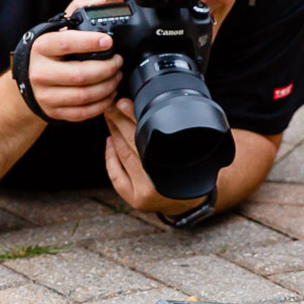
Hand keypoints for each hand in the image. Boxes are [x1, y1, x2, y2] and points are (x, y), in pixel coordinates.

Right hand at [27, 0, 121, 122]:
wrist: (26, 80)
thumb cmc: (48, 52)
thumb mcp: (56, 28)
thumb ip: (78, 9)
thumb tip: (100, 3)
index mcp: (41, 47)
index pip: (66, 43)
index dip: (90, 42)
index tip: (109, 41)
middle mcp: (39, 72)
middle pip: (79, 74)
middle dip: (106, 69)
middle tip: (118, 62)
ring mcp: (45, 95)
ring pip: (83, 95)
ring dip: (107, 87)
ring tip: (117, 77)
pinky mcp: (52, 111)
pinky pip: (82, 113)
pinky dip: (101, 105)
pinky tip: (109, 95)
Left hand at [106, 98, 217, 215]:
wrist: (194, 199)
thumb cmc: (193, 167)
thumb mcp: (188, 144)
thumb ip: (168, 128)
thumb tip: (145, 104)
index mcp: (177, 165)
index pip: (146, 135)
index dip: (132, 116)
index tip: (122, 102)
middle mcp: (161, 182)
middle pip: (133, 144)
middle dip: (119, 122)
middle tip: (110, 106)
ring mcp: (146, 193)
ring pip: (124, 156)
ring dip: (114, 134)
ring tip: (110, 118)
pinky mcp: (136, 200)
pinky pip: (117, 176)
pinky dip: (110, 157)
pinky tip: (110, 141)